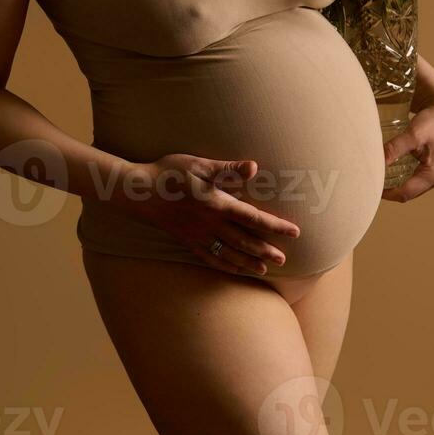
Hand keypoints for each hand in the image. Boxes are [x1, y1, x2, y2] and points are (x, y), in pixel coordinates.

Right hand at [114, 153, 300, 275]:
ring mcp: (198, 235)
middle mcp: (210, 224)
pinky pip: (210, 258)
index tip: (294, 232)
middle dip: (265, 250)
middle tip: (284, 259)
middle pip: (244, 241)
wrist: (138, 192)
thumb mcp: (199, 165)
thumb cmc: (170, 173)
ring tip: (264, 269)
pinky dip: (226, 266)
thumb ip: (228, 168)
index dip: (275, 226)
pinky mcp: (187, 241)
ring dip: (248, 262)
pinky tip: (235, 269)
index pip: (253, 218)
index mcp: (217, 204)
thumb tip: (254, 167)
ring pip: (229, 253)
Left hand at [381, 92, 433, 202]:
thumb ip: (395, 149)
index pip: (406, 193)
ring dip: (395, 183)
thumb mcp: (413, 134)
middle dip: (390, 190)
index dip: (386, 193)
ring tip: (378, 176)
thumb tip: (377, 164)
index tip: (370, 186)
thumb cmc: (433, 120)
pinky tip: (390, 168)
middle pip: (409, 192)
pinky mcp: (433, 165)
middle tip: (371, 182)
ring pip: (411, 185)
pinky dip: (402, 176)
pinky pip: (415, 177)